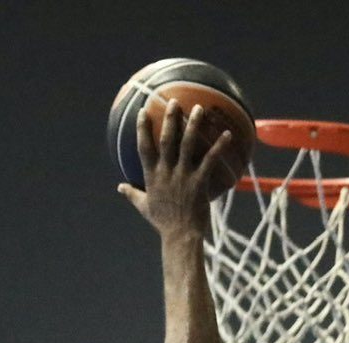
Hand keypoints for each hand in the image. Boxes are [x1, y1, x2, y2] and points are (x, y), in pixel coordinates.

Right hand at [118, 103, 239, 236]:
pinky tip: (228, 134)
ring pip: (187, 145)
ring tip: (200, 109)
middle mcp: (165, 172)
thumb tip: (119, 187)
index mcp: (151, 176)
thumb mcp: (143, 207)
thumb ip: (132, 194)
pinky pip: (209, 160)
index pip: (144, 147)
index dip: (143, 128)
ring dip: (193, 125)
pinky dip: (219, 147)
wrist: (180, 236)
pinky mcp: (198, 182)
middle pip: (167, 140)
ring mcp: (182, 176)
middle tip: (174, 101)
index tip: (144, 111)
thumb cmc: (162, 222)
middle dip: (170, 119)